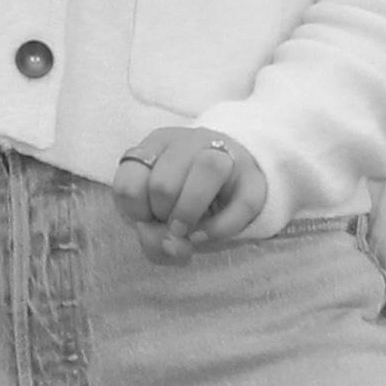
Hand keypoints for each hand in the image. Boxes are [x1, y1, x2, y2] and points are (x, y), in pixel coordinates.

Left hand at [112, 126, 268, 263]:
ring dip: (189, 212)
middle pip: (164, 182)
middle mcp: (190, 141)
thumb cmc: (182, 201)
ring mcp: (227, 155)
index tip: (144, 216)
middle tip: (168, 223)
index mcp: (157, 144)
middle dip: (161, 215)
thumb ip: (152, 237)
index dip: (133, 207)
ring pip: (208, 168)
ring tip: (185, 231)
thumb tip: (169, 243)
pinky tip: (203, 236)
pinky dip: (219, 228)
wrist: (229, 186)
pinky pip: (242, 203)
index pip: (130, 175)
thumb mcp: (157, 215)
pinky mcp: (254, 180)